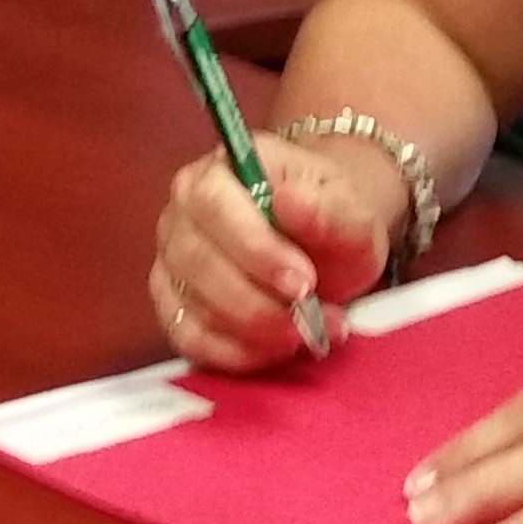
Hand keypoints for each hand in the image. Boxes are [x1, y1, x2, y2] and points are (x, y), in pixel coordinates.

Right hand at [145, 133, 397, 372]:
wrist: (322, 242)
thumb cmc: (328, 219)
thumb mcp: (350, 211)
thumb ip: (329, 209)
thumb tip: (289, 200)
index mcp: (220, 171)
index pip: (213, 204)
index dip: (254, 249)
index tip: (303, 281)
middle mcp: (183, 213)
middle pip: (196, 261)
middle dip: (256, 301)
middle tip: (308, 316)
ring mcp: (172, 261)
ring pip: (191, 304)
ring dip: (252, 330)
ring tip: (305, 331)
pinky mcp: (172, 306)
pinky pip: (187, 338)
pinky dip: (232, 353)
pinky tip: (273, 349)